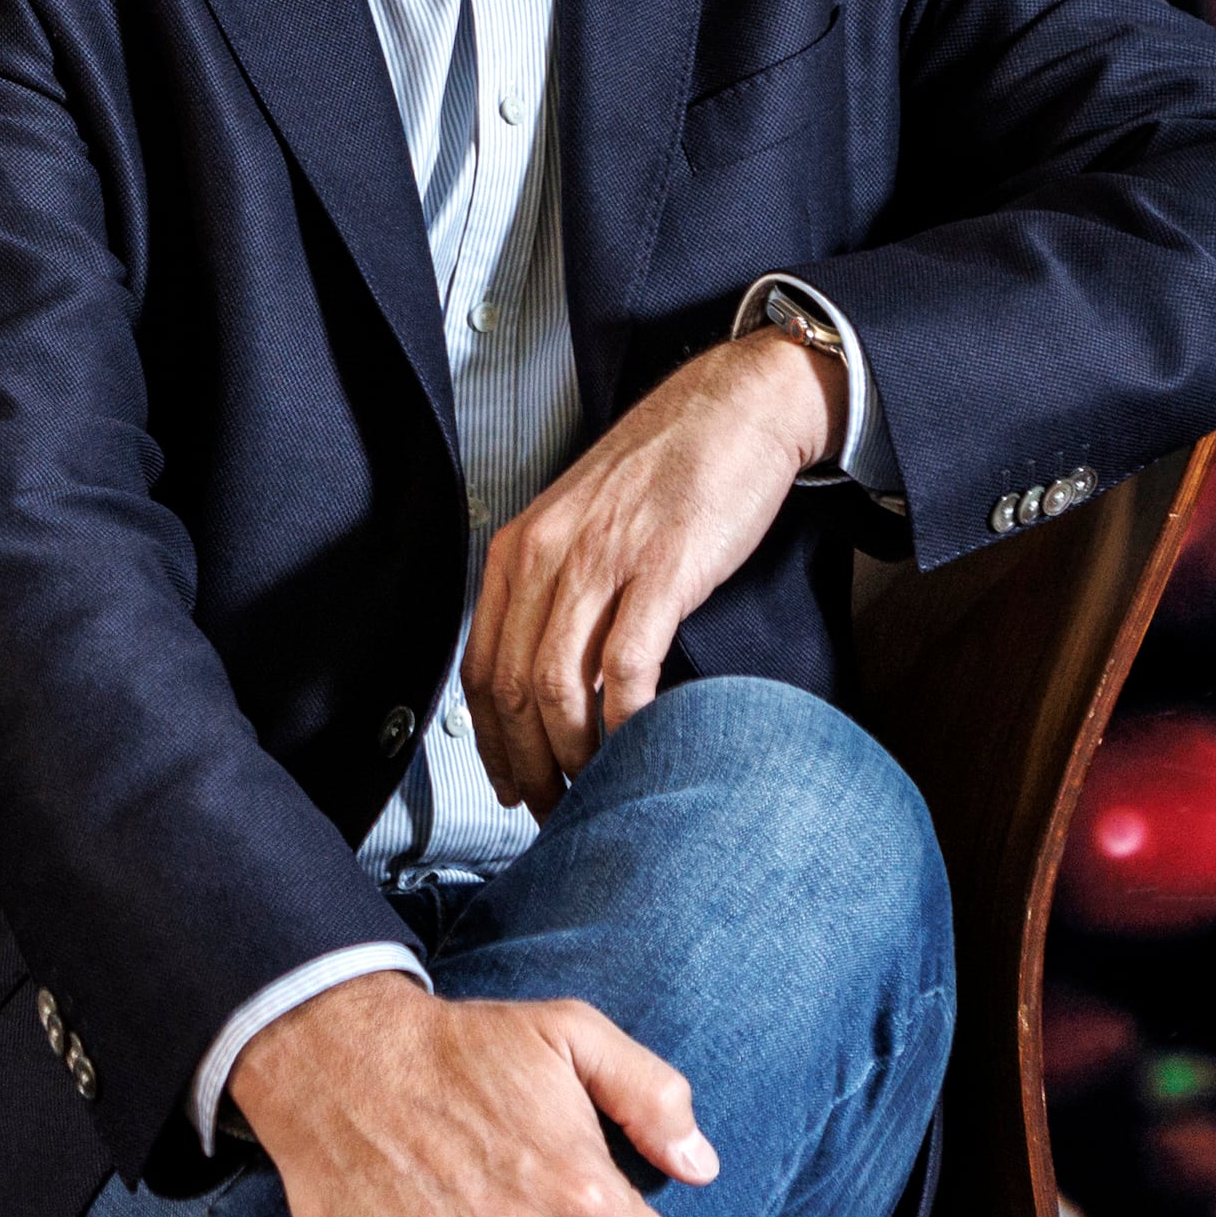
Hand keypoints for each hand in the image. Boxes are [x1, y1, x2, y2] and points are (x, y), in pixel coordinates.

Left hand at [465, 327, 831, 813]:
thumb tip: (546, 680)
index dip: (491, 742)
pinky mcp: (662, 571)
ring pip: (559, 688)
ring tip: (597, 789)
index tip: (510, 783)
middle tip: (554, 808)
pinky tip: (639, 745)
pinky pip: (626, 669)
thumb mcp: (583, 524)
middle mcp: (547, 554)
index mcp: (519, 547)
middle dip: (528, 764)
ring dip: (575, 755)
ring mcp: (602, 561)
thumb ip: (555, 592)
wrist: (734, 407)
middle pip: (512, 689)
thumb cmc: (667, 467)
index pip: (480, 667)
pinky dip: (627, 722)